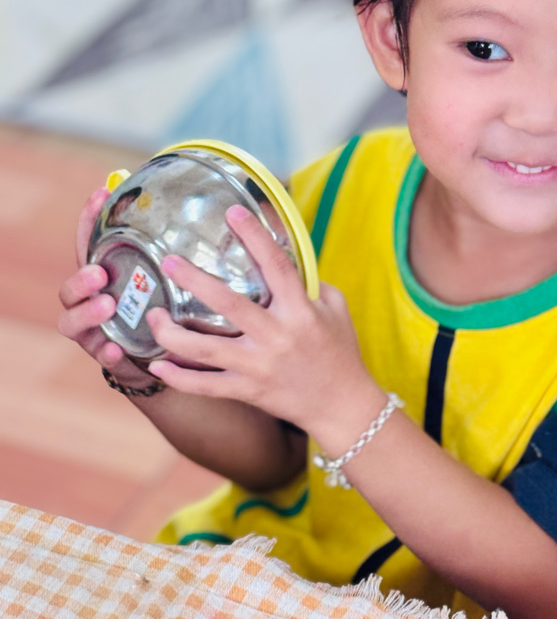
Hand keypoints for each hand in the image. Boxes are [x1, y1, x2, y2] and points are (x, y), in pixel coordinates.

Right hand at [58, 186, 158, 389]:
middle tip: (99, 272)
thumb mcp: (167, 278)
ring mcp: (96, 332)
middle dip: (81, 278)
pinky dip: (107, 353)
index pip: (89, 244)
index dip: (89, 219)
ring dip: (87, 313)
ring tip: (107, 304)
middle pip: (70, 288)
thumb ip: (175, 252)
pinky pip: (102, 357)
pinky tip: (115, 350)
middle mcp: (92, 302)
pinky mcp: (110, 359)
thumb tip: (217, 208)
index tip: (100, 194)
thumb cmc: (164, 309)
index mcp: (105, 278)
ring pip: (73, 322)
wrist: (163, 360)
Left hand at [146, 205, 384, 444]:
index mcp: (300, 310)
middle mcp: (276, 336)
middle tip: (168, 263)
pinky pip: (206, 385)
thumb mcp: (336, 309)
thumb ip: (310, 283)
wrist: (342, 406)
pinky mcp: (248, 390)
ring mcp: (259, 366)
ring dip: (172, 334)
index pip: (276, 266)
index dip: (254, 236)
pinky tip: (157, 366)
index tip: (233, 212)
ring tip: (153, 315)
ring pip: (206, 350)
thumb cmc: (340, 351)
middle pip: (228, 304)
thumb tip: (281, 259)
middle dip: (194, 281)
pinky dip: (179, 378)